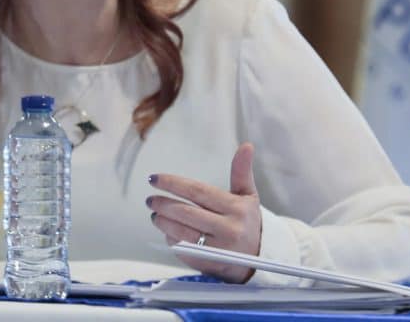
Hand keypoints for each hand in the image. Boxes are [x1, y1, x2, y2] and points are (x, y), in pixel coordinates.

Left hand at [146, 143, 261, 282]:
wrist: (260, 258)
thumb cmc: (248, 222)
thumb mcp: (248, 196)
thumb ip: (241, 171)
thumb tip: (246, 145)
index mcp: (237, 208)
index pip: (198, 191)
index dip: (173, 183)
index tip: (155, 178)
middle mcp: (229, 229)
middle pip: (186, 213)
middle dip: (163, 204)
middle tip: (150, 199)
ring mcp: (218, 249)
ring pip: (181, 232)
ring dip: (163, 221)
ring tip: (155, 213)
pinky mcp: (209, 264)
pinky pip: (183, 249)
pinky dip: (171, 238)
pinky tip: (166, 230)